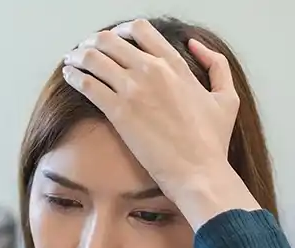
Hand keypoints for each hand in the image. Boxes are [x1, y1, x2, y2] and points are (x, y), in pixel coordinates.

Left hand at [62, 19, 258, 227]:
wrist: (198, 171)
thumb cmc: (212, 143)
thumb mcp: (227, 97)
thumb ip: (216, 65)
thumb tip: (195, 45)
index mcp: (175, 65)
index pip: (141, 30)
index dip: (121, 30)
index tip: (112, 39)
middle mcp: (153, 70)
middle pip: (111, 40)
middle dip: (94, 42)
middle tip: (85, 50)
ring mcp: (134, 89)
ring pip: (95, 57)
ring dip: (79, 56)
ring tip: (71, 60)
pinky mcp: (119, 111)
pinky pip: (87, 83)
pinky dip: (74, 75)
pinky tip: (67, 75)